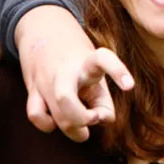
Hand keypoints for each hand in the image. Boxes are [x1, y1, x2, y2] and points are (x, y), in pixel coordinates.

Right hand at [16, 6, 134, 141]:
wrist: (45, 35)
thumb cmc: (78, 63)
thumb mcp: (97, 75)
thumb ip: (104, 102)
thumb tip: (101, 121)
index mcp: (87, 61)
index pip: (103, 60)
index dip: (117, 72)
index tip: (130, 86)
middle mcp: (64, 70)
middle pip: (65, 98)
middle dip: (81, 119)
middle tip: (94, 118)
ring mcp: (45, 80)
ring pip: (54, 113)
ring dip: (72, 129)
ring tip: (82, 126)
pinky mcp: (33, 89)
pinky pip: (36, 115)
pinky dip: (48, 125)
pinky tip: (56, 121)